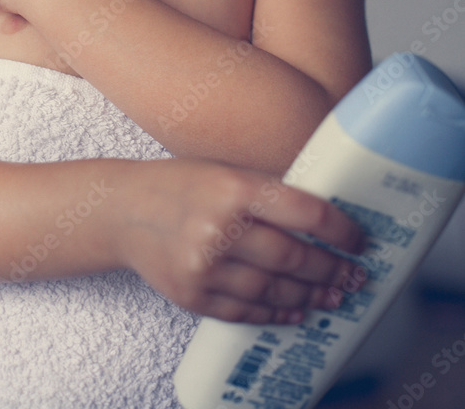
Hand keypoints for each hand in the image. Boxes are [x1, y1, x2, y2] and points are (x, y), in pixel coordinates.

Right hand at [119, 158, 364, 323]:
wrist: (122, 210)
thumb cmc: (181, 183)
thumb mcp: (225, 171)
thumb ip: (268, 192)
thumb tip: (325, 218)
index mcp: (234, 187)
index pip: (305, 213)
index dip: (342, 231)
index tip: (361, 240)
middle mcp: (219, 227)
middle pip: (294, 258)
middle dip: (333, 270)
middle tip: (355, 276)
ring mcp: (203, 267)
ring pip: (274, 290)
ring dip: (311, 296)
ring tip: (333, 296)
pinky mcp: (192, 296)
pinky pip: (245, 310)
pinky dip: (275, 312)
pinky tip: (295, 309)